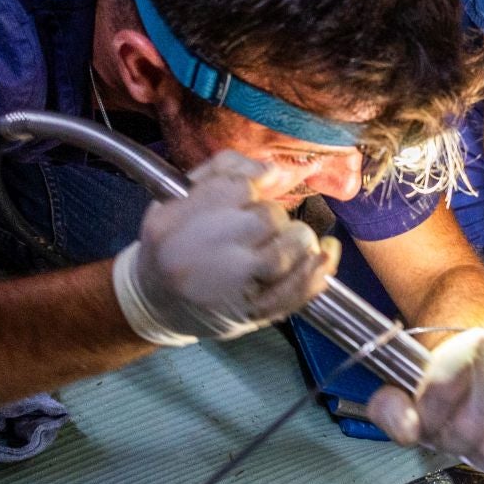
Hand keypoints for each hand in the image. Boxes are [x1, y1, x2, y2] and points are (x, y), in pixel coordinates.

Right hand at [113, 150, 338, 345]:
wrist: (157, 304)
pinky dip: (319, 269)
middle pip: (268, 217)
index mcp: (177, 222)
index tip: (249, 194)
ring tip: (283, 241)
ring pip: (288, 250)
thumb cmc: (173, 244)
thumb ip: (225, 170)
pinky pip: (299, 289)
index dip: (251, 187)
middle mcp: (203, 256)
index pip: (237, 188)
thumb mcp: (178, 197)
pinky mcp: (255, 313)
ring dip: (296, 239)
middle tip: (258, 226)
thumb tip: (274, 172)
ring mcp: (232, 289)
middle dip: (272, 215)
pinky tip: (326, 252)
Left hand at [367, 330, 483, 483]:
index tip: (426, 417)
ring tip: (474, 444)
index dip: (427, 417)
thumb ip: (392, 408)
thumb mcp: (406, 388)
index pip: (441, 392)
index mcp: (473, 345)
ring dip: (480, 459)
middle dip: (452, 442)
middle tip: (450, 435)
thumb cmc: (442, 386)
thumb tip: (408, 431)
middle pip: (473, 428)